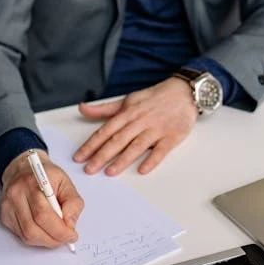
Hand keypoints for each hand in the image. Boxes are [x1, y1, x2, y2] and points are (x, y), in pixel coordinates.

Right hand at [0, 149, 83, 247]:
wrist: (24, 168)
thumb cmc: (46, 175)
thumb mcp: (66, 183)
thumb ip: (73, 204)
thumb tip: (69, 225)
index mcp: (33, 184)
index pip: (43, 215)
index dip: (59, 231)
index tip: (72, 236)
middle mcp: (16, 195)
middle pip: (33, 229)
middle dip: (53, 239)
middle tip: (65, 239)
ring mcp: (8, 207)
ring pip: (26, 236)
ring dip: (45, 241)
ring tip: (56, 236)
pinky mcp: (4, 216)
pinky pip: (21, 235)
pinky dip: (36, 238)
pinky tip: (44, 231)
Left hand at [73, 77, 197, 175]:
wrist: (184, 92)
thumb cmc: (155, 98)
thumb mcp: (128, 100)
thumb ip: (105, 109)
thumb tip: (82, 108)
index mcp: (128, 113)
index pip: (105, 130)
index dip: (91, 144)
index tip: (79, 156)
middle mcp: (140, 121)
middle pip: (118, 140)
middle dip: (102, 155)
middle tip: (89, 169)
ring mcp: (157, 129)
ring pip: (137, 146)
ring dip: (122, 160)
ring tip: (109, 172)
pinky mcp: (172, 136)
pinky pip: (161, 150)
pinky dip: (152, 160)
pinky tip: (142, 170)